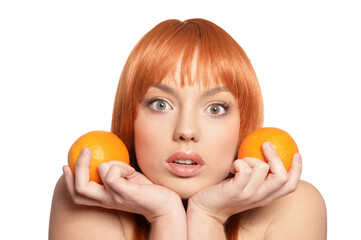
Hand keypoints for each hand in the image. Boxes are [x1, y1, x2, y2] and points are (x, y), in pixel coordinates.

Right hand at [63, 147, 182, 222]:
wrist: (166, 205)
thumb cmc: (150, 190)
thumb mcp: (129, 178)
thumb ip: (118, 171)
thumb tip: (109, 154)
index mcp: (106, 198)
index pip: (79, 194)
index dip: (69, 181)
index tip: (66, 165)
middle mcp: (106, 200)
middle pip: (79, 190)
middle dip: (76, 168)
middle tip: (84, 150)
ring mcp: (114, 197)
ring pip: (95, 175)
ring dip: (110, 163)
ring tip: (126, 167)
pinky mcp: (123, 192)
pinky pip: (111, 173)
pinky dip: (119, 166)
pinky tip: (131, 171)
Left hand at [188, 142, 301, 223]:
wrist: (206, 208)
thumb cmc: (225, 191)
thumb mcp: (246, 184)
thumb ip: (256, 173)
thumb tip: (265, 148)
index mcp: (266, 196)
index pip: (290, 186)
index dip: (298, 169)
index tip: (296, 153)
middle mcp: (261, 197)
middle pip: (282, 177)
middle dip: (276, 157)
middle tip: (266, 144)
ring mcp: (249, 195)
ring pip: (262, 168)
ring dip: (250, 158)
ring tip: (239, 162)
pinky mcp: (236, 190)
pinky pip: (245, 168)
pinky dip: (239, 162)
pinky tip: (232, 166)